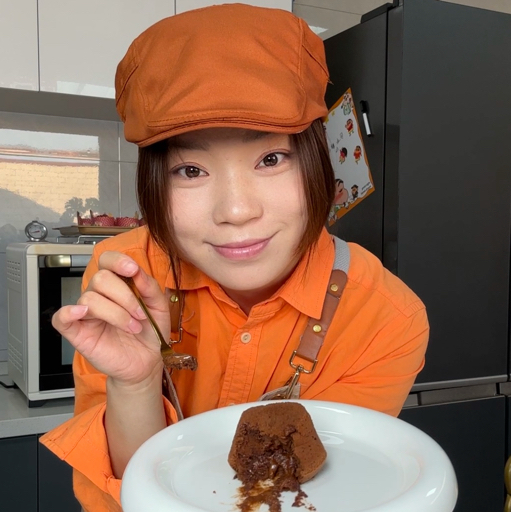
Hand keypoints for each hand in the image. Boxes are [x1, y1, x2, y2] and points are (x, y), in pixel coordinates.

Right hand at [52, 251, 167, 385]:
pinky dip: (68, 312)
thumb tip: (137, 272)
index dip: (118, 261)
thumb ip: (149, 287)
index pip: (107, 261)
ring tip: (132, 327)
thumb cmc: (150, 333)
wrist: (147, 361)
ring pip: (90, 297)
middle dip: (125, 296)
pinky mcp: (78, 333)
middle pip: (101, 278)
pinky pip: (61, 318)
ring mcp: (87, 314)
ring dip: (117, 313)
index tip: (133, 270)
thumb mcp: (159, 307)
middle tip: (140, 314)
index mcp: (118, 285)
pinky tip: (83, 313)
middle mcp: (100, 295)